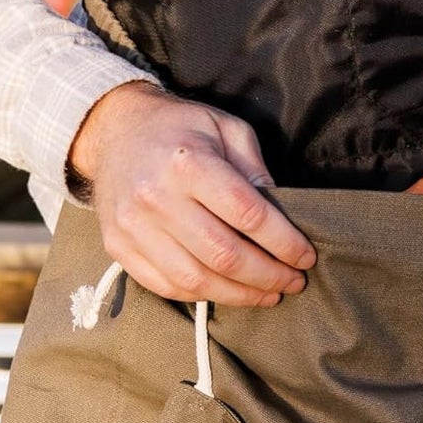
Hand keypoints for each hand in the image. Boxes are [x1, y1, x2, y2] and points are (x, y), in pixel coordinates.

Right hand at [68, 83, 315, 306]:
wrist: (115, 128)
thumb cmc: (181, 127)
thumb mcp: (227, 128)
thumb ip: (255, 170)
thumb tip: (283, 215)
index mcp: (189, 164)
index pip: (248, 215)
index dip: (284, 242)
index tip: (306, 256)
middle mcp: (157, 197)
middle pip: (224, 254)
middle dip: (268, 275)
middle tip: (294, 282)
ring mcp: (133, 226)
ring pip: (196, 279)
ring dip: (240, 295)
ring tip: (269, 294)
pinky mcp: (118, 246)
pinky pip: (166, 285)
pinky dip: (203, 295)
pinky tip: (229, 291)